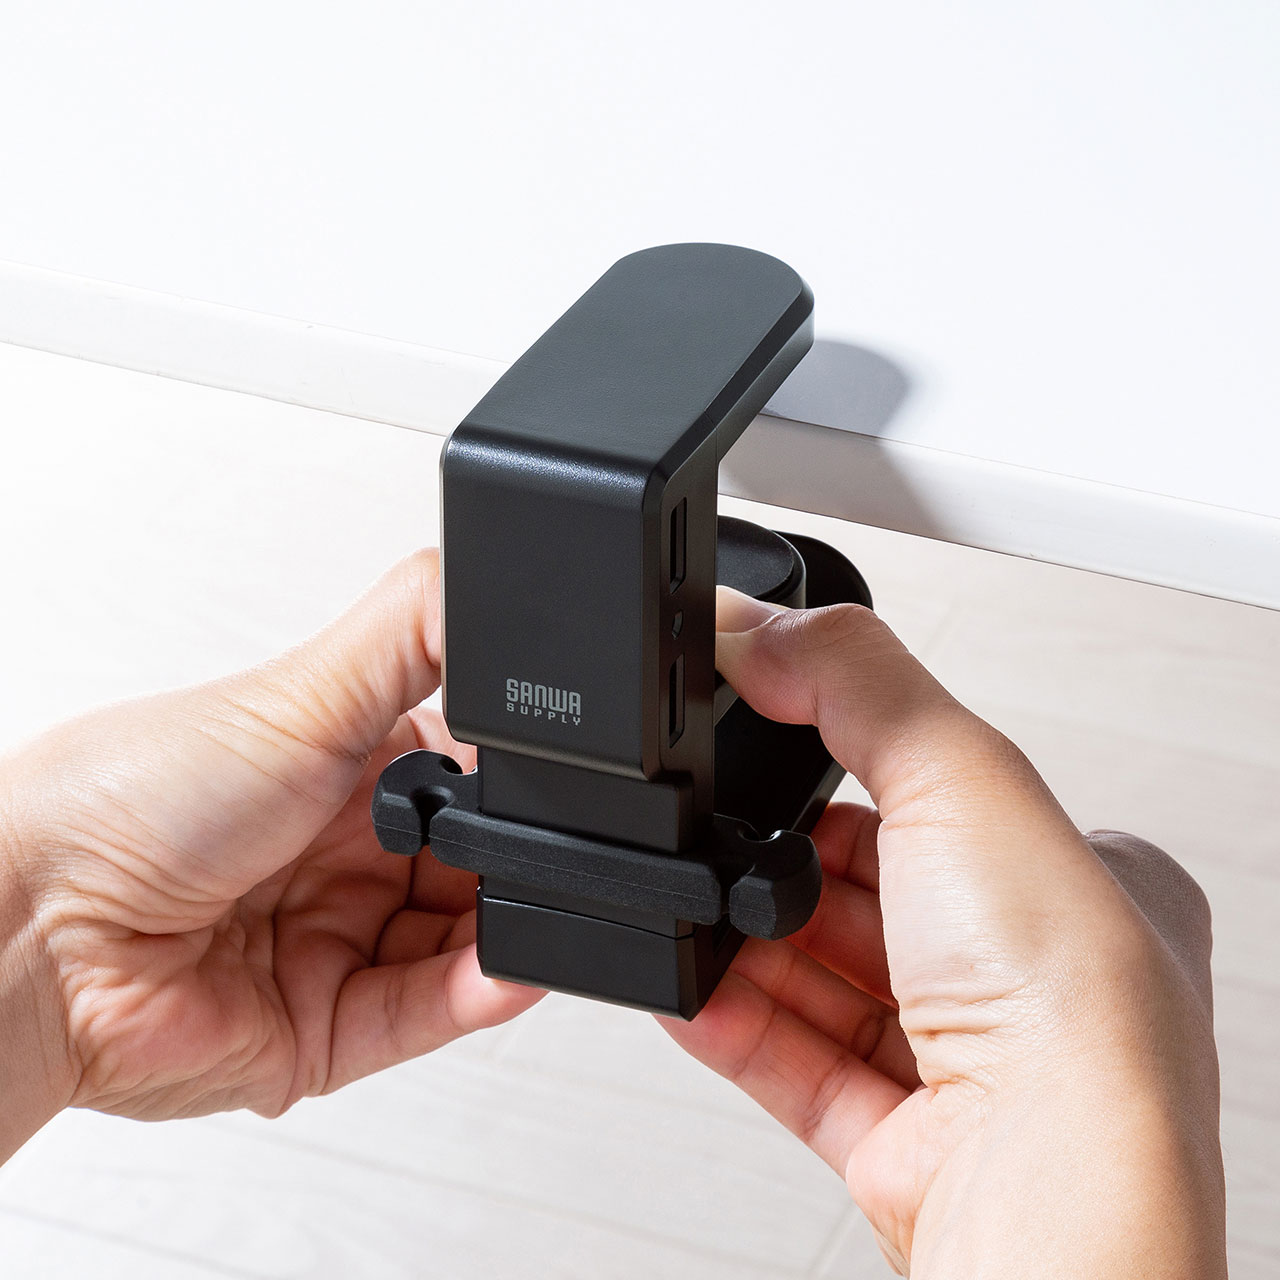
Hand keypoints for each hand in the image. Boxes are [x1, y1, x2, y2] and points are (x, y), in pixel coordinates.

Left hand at [0, 550, 540, 1156]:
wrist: (36, 927)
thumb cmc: (135, 797)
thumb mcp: (307, 687)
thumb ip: (421, 632)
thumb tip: (511, 581)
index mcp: (350, 769)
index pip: (472, 781)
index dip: (521, 783)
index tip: (571, 776)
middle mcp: (347, 857)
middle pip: (476, 868)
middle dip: (519, 862)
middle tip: (549, 844)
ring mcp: (339, 944)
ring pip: (462, 948)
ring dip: (511, 933)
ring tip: (546, 906)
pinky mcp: (328, 1030)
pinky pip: (426, 1015)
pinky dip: (478, 995)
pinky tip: (511, 967)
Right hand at [663, 589, 1225, 1277]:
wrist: (1048, 1206)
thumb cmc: (1069, 1008)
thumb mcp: (962, 774)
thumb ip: (854, 681)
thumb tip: (757, 629)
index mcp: (1087, 882)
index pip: (945, 804)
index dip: (850, 784)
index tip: (773, 763)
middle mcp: (1038, 977)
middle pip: (873, 898)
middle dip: (787, 872)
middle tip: (724, 845)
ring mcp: (973, 1067)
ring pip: (828, 986)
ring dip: (749, 951)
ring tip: (689, 918)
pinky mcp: (907, 1146)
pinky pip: (797, 1068)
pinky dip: (735, 1026)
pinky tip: (687, 994)